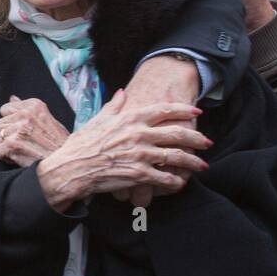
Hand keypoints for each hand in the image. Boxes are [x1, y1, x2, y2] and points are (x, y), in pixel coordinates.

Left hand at [0, 96, 69, 166]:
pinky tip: (20, 157)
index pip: (5, 109)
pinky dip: (6, 157)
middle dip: (7, 135)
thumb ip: (27, 109)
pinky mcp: (12, 144)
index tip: (22, 130)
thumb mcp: (47, 119)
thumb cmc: (59, 143)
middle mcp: (25, 114)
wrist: (65, 160)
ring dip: (6, 147)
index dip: (12, 122)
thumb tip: (12, 98)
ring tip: (23, 150)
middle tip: (23, 142)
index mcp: (33, 106)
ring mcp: (18, 129)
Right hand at [35, 89, 210, 210]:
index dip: (183, 110)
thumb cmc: (80, 145)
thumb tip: (122, 92)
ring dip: (192, 162)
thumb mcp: (96, 120)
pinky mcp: (139, 174)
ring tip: (201, 165)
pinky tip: (180, 182)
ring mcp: (140, 154)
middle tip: (207, 142)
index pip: (164, 110)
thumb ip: (113, 106)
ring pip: (177, 157)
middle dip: (197, 138)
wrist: (69, 168)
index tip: (196, 111)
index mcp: (129, 119)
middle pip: (178, 133)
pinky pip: (165, 177)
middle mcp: (138, 134)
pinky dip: (175, 181)